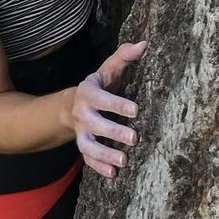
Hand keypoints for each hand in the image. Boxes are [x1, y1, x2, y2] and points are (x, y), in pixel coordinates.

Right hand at [71, 41, 147, 177]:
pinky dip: (98, 167)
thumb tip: (144, 44)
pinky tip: (113, 174)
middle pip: (95, 124)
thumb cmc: (100, 86)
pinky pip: (88, 159)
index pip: (100, 98)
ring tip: (124, 161)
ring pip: (88, 145)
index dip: (116, 104)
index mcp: (88, 93)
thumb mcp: (109, 70)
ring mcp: (82, 132)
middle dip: (113, 132)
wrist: (75, 104)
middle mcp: (83, 114)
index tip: (135, 110)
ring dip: (104, 154)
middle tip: (134, 138)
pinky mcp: (83, 146)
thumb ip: (124, 57)